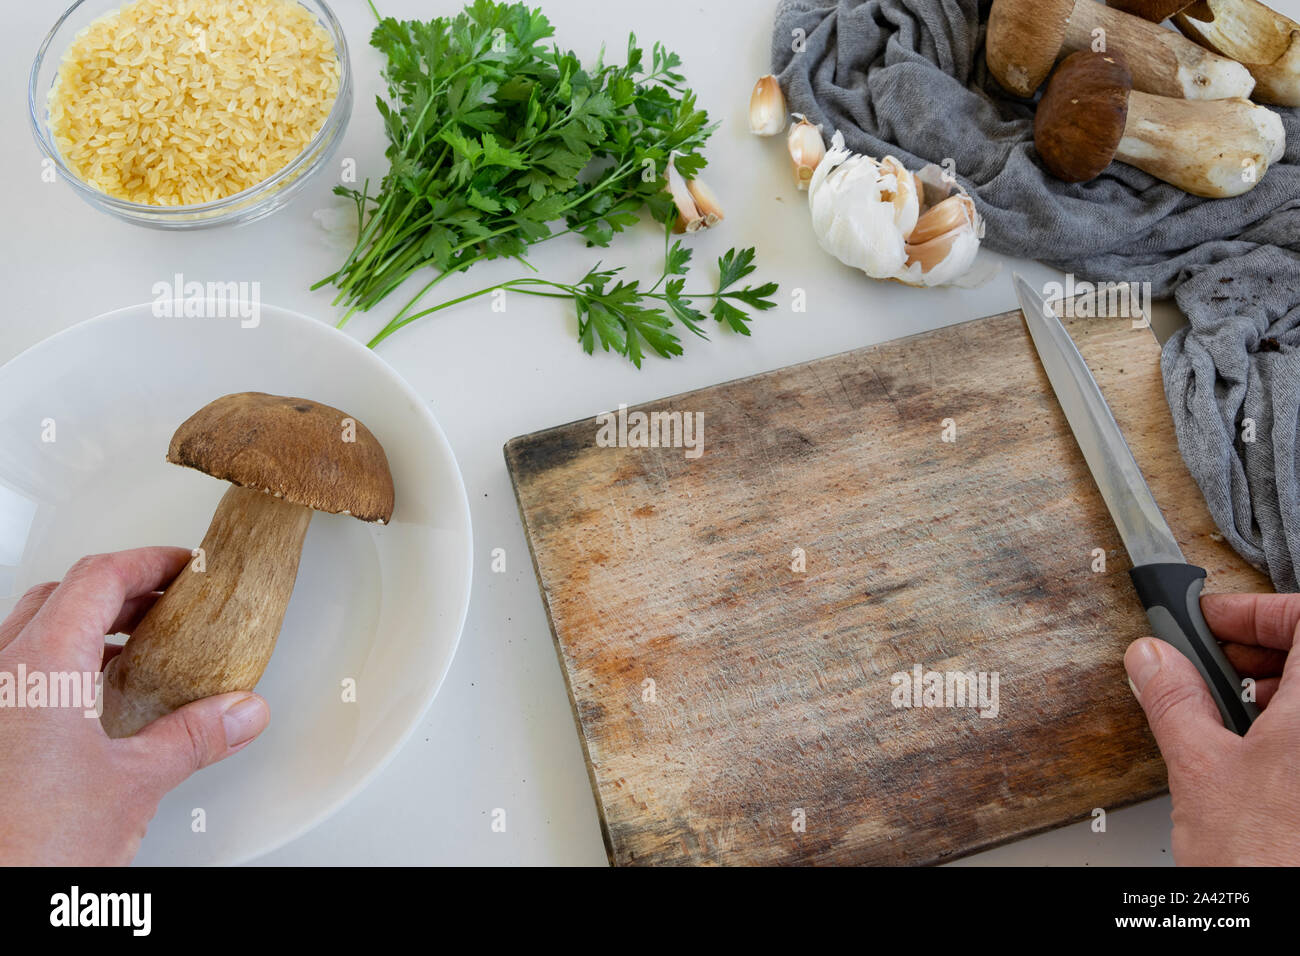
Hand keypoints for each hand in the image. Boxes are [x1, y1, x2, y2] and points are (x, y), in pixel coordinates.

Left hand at [0, 548, 269, 865]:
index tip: (183, 567)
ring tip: (137, 648)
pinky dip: (61, 664)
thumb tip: (239, 713)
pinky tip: (91, 699)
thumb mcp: (135, 784)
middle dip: (121, 591)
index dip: (148, 562)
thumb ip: (195, 737)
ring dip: (88, 626)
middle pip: (61, 595)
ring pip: (31, 630)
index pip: (98, 578)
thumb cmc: (27, 847)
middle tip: (168, 602)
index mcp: (39, 665)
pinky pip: (17, 671)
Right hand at [1125, 592, 1298, 865]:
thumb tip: (1155, 659)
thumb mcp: (1200, 768)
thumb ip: (1176, 701)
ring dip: (1278, 690)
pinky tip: (1254, 753)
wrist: (1288, 929)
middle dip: (1261, 648)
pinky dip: (1290, 729)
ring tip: (1229, 710)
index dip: (1259, 609)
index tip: (1216, 621)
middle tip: (1213, 662)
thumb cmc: (1268, 861)